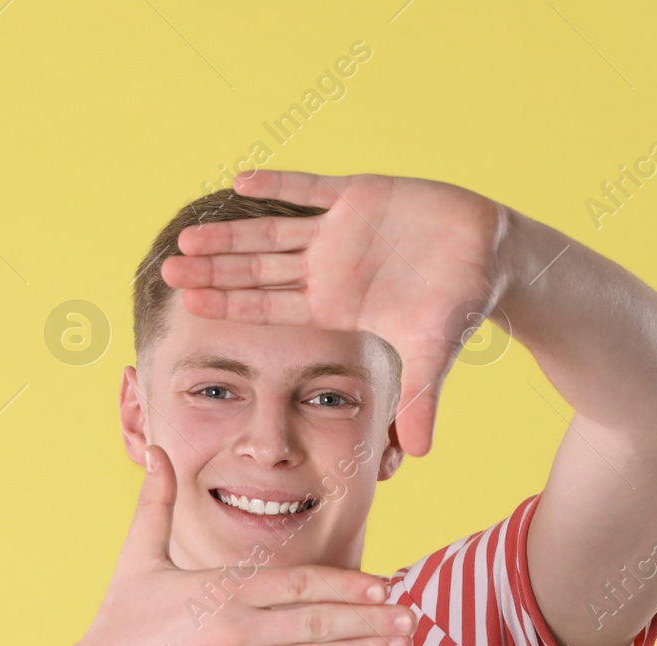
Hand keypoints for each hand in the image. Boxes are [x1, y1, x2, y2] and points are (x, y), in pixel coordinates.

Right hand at [57, 445, 418, 645]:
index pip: (299, 584)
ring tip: (404, 644)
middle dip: (371, 619)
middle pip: (318, 623)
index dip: (347, 584)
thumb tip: (153, 448)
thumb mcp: (136, 559)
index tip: (386, 584)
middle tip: (414, 616)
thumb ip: (154, 504)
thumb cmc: (118, 626)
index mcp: (220, 591)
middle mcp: (235, 631)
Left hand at [161, 169, 507, 456]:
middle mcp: (326, 268)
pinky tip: (243, 180)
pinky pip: (312, 188)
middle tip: (168, 270)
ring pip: (273, 232)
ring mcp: (338, 231)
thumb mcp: (432, 353)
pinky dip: (281, 184)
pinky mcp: (360, 195)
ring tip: (189, 235)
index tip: (189, 303)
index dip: (230, 303)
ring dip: (232, 234)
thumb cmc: (456, 305)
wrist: (488, 255)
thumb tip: (421, 455)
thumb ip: (419, 398)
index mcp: (333, 305)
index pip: (269, 306)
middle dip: (215, 270)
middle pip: (258, 270)